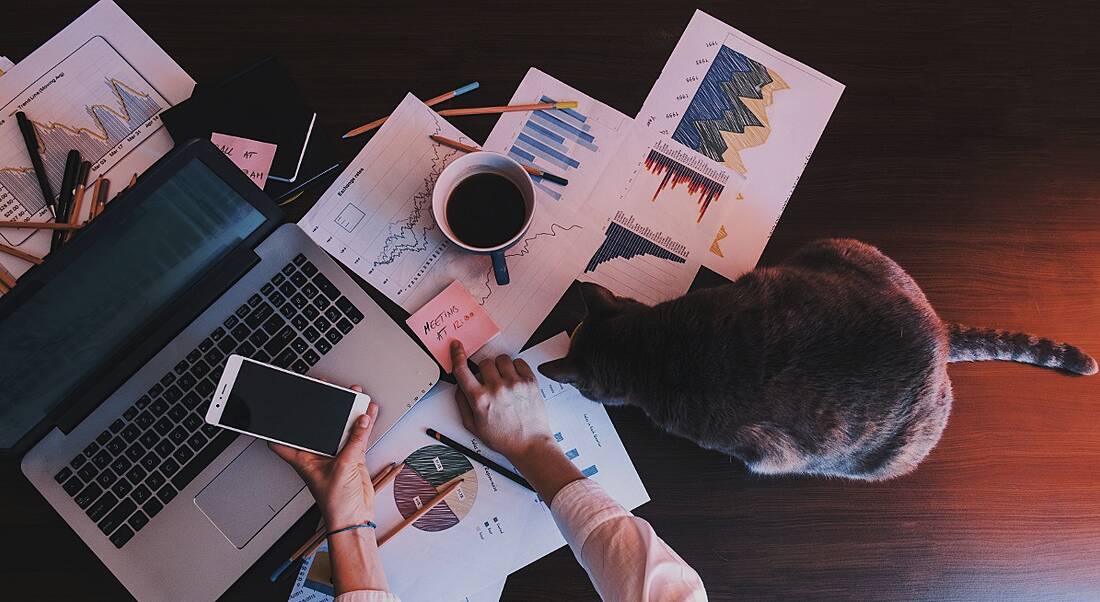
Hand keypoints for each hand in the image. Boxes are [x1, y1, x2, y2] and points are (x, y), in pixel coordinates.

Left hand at [270, 385, 376, 528]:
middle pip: (318, 427)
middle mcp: (318, 455)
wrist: (354, 517)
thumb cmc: (335, 502)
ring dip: (348, 414)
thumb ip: (354, 442)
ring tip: (354, 397)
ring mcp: (337, 455)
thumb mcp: (342, 466)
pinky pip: (358, 436)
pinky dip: (364, 425)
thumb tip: (361, 422)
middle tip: (328, 391)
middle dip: (323, 410)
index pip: (283, 440)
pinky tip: (369, 413)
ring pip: (341, 429)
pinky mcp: (353, 457)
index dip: (278, 426)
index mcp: (303, 458)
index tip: (279, 409)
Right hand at [450, 341, 554, 464]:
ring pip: (501, 359)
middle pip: (484, 362)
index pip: (462, 370)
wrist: (530, 443)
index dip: (457, 355)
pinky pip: (519, 362)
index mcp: (480, 399)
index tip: (456, 347)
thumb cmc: (504, 438)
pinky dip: (515, 368)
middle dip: (484, 370)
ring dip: (500, 367)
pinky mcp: (530, 381)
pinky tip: (514, 381)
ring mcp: (514, 383)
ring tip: (503, 381)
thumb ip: (462, 404)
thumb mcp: (473, 426)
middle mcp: (497, 389)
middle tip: (489, 382)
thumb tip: (460, 386)